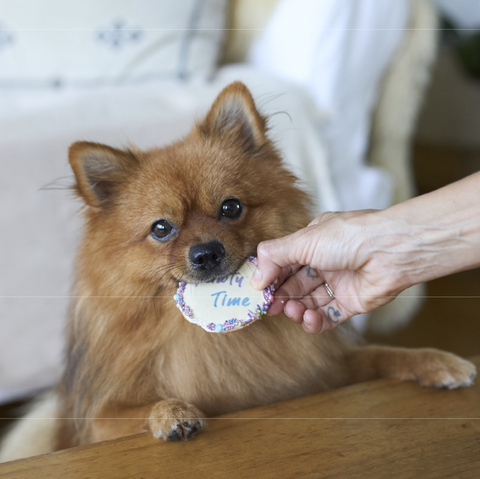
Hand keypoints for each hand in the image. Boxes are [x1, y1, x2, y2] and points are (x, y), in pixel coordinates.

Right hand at [251, 211, 404, 333]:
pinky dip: (316, 321)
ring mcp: (338, 283)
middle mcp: (325, 262)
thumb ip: (274, 257)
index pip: (284, 263)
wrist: (391, 251)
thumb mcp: (302, 241)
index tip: (257, 291)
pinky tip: (308, 320)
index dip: (271, 277)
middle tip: (269, 308)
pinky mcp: (352, 303)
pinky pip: (328, 316)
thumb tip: (254, 278)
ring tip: (292, 311)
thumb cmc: (349, 237)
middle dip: (281, 297)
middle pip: (295, 285)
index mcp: (313, 243)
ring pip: (309, 302)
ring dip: (297, 309)